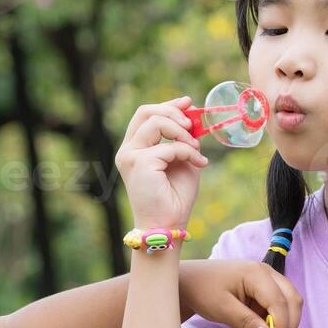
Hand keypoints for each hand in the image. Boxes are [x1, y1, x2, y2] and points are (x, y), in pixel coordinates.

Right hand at [114, 96, 207, 228]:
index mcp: (134, 148)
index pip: (145, 114)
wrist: (168, 224)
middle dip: (173, 112)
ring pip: (156, 122)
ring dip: (182, 132)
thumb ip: (183, 139)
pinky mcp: (140, 163)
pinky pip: (170, 146)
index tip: (188, 103)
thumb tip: (192, 114)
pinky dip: (188, 152)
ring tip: (196, 149)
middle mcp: (128, 150)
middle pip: (146, 111)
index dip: (167, 105)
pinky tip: (199, 164)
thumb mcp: (182, 159)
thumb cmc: (174, 197)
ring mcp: (130, 155)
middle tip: (192, 125)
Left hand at [178, 260, 302, 327]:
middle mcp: (267, 273)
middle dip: (287, 326)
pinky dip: (274, 322)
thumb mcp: (222, 308)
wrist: (190, 281)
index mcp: (257, 273)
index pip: (280, 302)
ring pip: (289, 303)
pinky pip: (279, 306)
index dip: (281, 326)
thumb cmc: (202, 290)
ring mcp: (268, 279)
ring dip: (281, 325)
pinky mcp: (265, 289)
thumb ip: (246, 322)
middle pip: (292, 300)